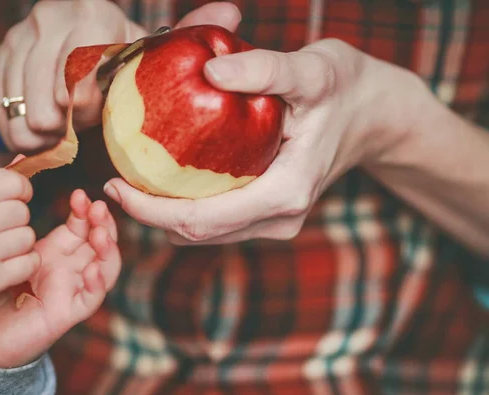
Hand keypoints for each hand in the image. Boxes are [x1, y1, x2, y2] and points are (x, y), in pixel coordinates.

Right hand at [0, 0, 241, 153]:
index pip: (77, 65)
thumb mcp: (151, 52)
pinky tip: (32, 134)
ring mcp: (14, 36)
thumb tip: (233, 12)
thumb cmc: (122, 66)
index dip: (80, 101)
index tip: (83, 119)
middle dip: (50, 118)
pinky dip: (11, 125)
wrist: (75, 68)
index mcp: (87, 11)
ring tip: (50, 137)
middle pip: (41, 82)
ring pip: (14, 95)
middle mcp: (46, 16)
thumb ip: (187, 35)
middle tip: (61, 135)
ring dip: (30, 126)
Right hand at [0, 167, 37, 306]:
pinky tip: (10, 264)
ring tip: (1, 248)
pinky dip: (26, 264)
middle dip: (17, 220)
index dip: (21, 190)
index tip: (16, 199)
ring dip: (21, 244)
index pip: (13, 182)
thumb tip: (24, 159)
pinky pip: (30, 263)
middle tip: (0, 229)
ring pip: (28, 238)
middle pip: (23, 212)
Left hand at [0, 189, 120, 368]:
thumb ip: (12, 216)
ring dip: (108, 250)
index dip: (86, 211)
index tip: (80, 195)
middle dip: (103, 224)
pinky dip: (97, 284)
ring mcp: (72, 290)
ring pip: (105, 268)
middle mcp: (70, 268)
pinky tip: (92, 270)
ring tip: (100, 235)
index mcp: (56, 252)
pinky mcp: (68, 312)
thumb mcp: (4, 250)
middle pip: (100, 243)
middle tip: (98, 208)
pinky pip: (91, 298)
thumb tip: (15, 166)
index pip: (82, 227)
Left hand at [103, 35, 421, 244]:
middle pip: (196, 233)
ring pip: (205, 232)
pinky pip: (218, 222)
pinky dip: (185, 207)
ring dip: (163, 213)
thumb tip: (210, 68)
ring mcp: (276, 221)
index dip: (150, 210)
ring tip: (131, 177)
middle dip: (148, 214)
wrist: (375, 114)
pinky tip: (165, 178)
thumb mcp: (313, 69)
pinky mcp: (271, 215)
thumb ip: (266, 69)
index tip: (114, 183)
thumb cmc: (346, 88)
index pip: (201, 219)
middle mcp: (280, 218)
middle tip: (113, 178)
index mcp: (285, 193)